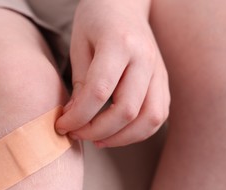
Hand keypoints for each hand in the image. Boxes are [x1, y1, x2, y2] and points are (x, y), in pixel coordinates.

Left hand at [55, 0, 169, 147]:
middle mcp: (144, 58)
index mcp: (119, 43)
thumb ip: (81, 82)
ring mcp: (158, 70)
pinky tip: (118, 132)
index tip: (62, 125)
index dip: (78, 116)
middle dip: (97, 131)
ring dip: (122, 138)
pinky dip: (139, 131)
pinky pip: (158, 115)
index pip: (99, 92)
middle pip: (127, 110)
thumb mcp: (79, 45)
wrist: (124, 5)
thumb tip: (76, 119)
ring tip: (98, 139)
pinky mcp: (163, 81)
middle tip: (77, 134)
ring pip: (150, 118)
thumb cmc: (95, 22)